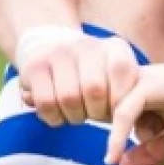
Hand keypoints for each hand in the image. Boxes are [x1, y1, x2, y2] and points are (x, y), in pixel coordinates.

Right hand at [17, 27, 139, 126]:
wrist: (50, 47)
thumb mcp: (117, 79)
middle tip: (93, 115)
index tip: (115, 112)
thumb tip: (126, 119)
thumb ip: (128, 98)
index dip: (119, 102)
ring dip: (74, 117)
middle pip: (94, 91)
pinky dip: (54, 118)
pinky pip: (46, 103)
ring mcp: (58, 52)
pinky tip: (59, 115)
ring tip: (76, 114)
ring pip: (69, 99)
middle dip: (95, 114)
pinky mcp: (34, 66)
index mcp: (114, 48)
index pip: (123, 73)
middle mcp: (86, 45)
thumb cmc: (93, 75)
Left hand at [106, 52, 163, 164]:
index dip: (108, 139)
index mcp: (140, 94)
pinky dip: (116, 136)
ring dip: (107, 137)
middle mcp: (135, 85)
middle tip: (118, 156)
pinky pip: (123, 112)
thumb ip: (150, 152)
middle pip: (101, 114)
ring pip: (106, 111)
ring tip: (110, 159)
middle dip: (107, 137)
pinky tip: (112, 157)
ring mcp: (141, 83)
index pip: (108, 117)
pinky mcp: (149, 84)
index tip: (110, 161)